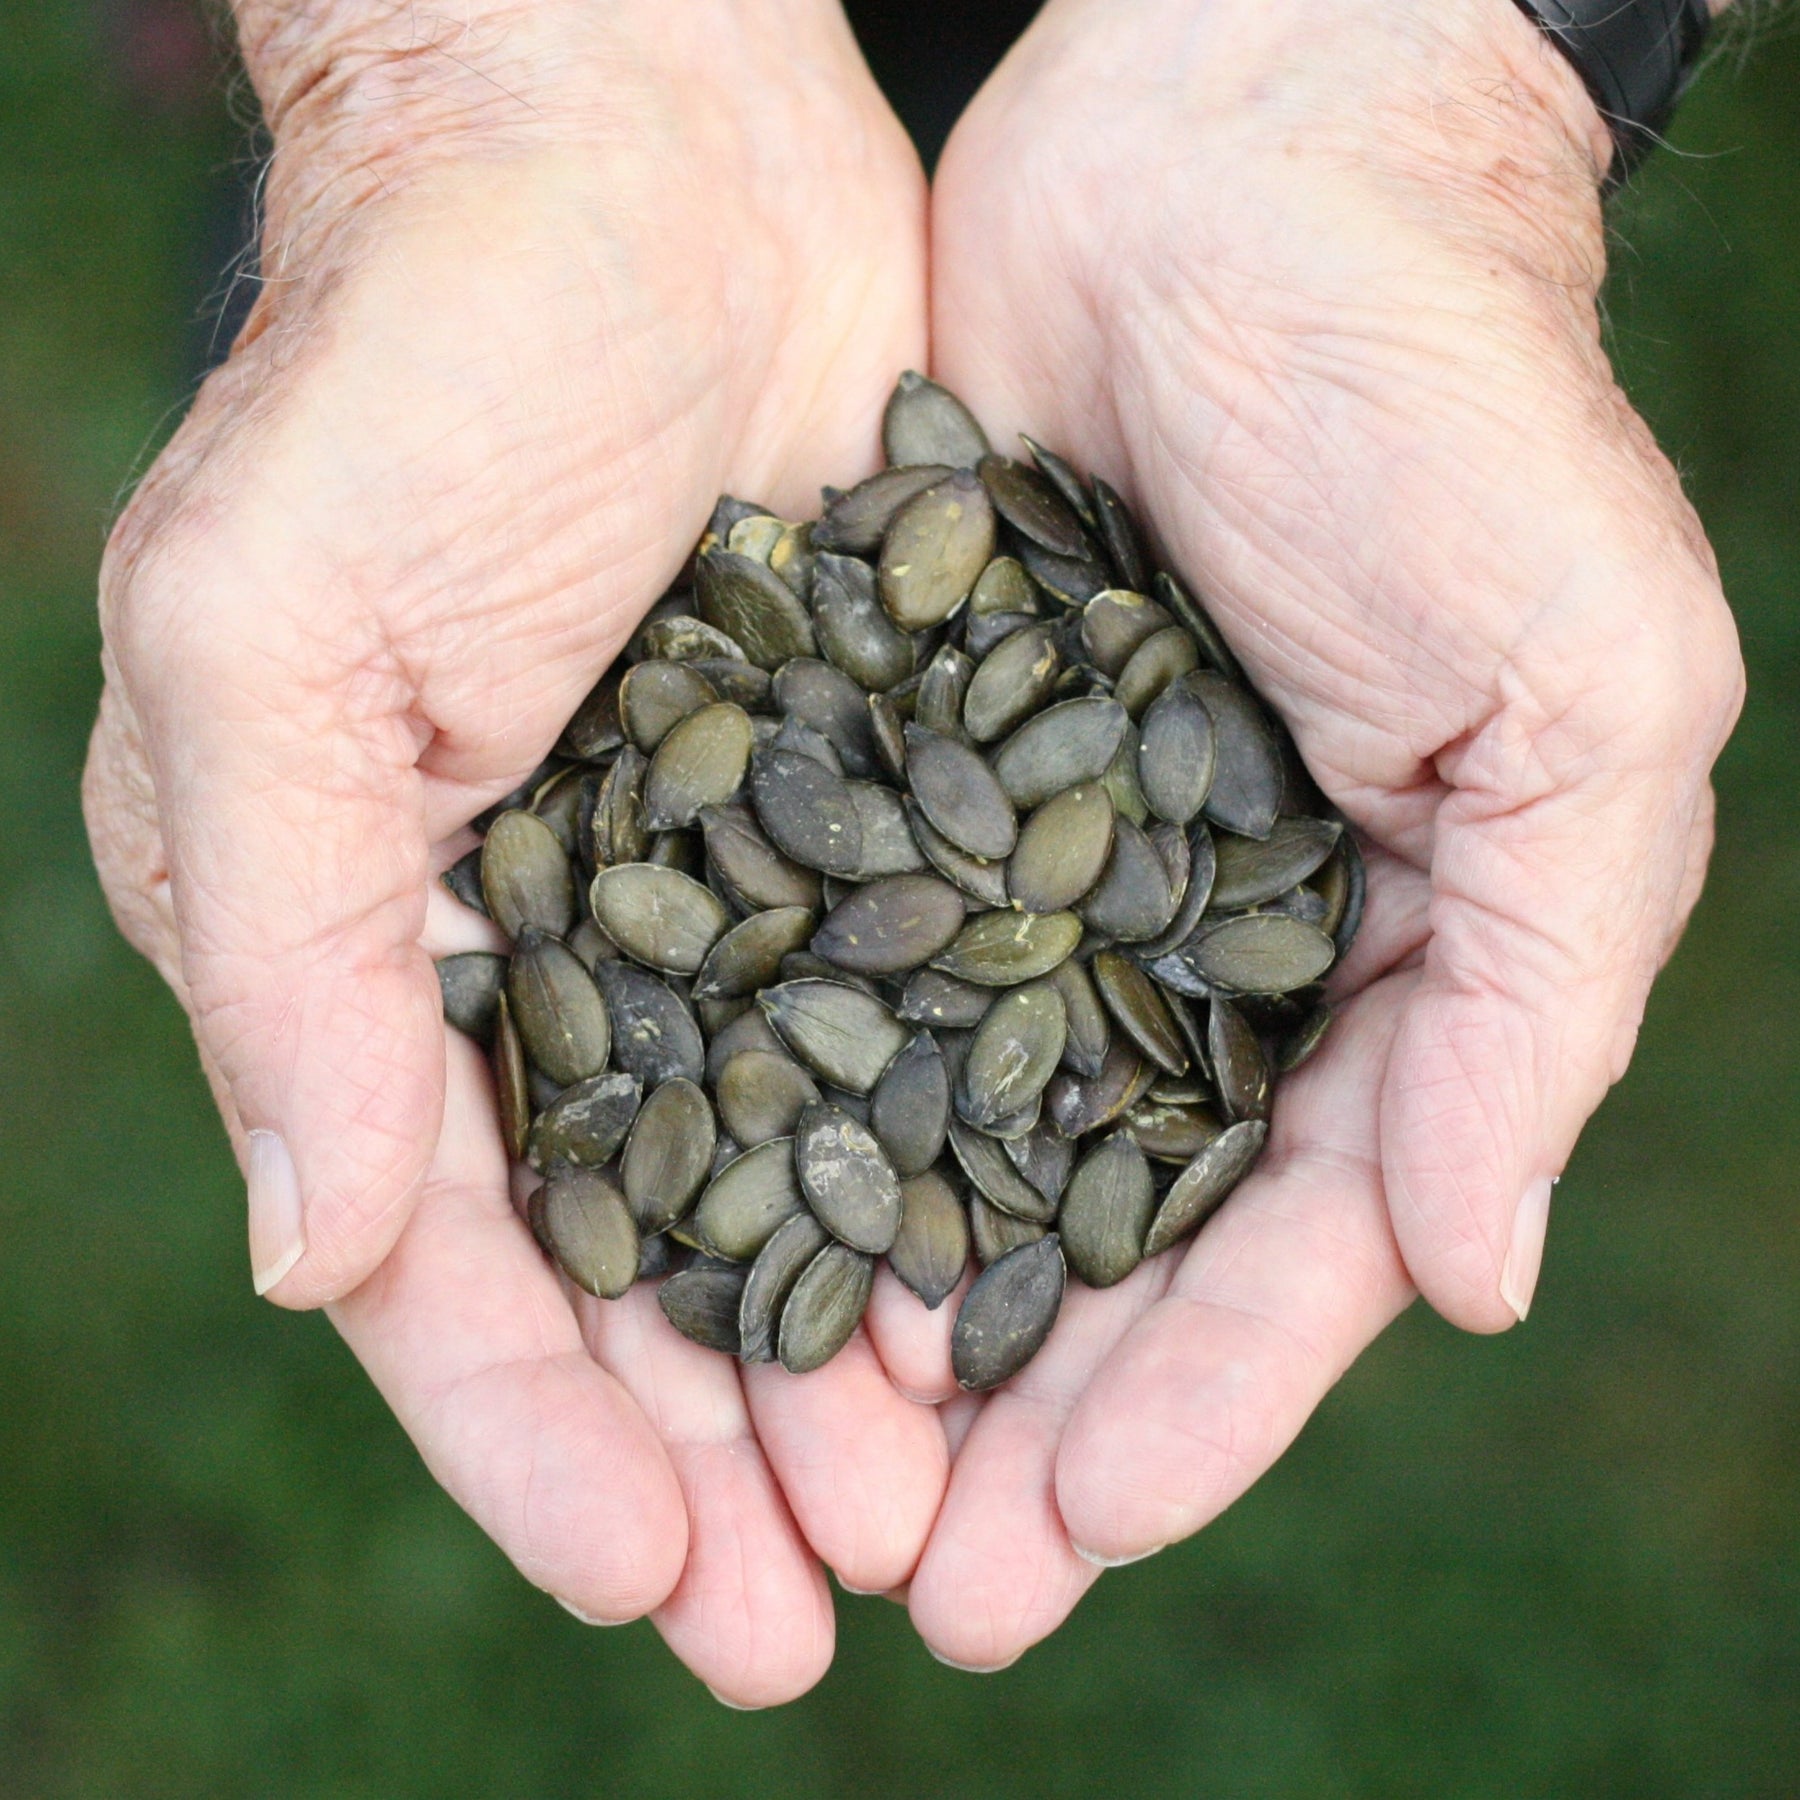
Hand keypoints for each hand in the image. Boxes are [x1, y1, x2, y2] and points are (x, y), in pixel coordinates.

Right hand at [84, 0, 946, 1704]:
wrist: (627, 157)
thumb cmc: (416, 364)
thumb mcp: (275, 634)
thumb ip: (291, 944)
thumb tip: (314, 1251)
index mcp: (381, 943)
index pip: (449, 1254)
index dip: (538, 1440)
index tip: (652, 1587)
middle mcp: (556, 948)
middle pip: (636, 1263)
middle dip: (716, 1451)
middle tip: (818, 1614)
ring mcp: (728, 890)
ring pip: (792, 1180)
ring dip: (850, 1355)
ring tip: (940, 1511)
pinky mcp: (873, 804)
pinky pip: (921, 1029)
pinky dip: (961, 1164)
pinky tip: (1022, 1284)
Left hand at [906, 0, 1744, 1666]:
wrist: (1232, 164)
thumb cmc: (1445, 408)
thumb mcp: (1581, 701)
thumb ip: (1539, 992)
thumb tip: (1474, 1277)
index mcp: (1377, 957)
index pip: (1294, 1236)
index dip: (1203, 1398)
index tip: (1087, 1540)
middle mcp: (1195, 941)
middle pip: (1106, 1231)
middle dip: (1032, 1415)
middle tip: (926, 1595)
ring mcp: (1038, 866)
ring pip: (958, 1138)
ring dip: (891, 1310)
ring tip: (805, 1479)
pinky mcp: (903, 769)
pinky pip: (841, 974)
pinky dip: (790, 1105)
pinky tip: (720, 1232)